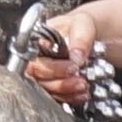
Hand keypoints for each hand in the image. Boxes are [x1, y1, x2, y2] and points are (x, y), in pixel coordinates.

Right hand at [9, 0, 121, 121]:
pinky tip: (83, 95)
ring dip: (66, 92)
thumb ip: (80, 37)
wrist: (89, 36)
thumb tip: (76, 57)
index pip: (33, 59)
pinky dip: (70, 99)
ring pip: (45, 91)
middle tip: (81, 80)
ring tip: (84, 87)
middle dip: (59, 83)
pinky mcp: (54, 87)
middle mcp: (35, 60)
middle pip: (36, 79)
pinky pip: (56, 99)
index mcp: (36, 41)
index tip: (72, 67)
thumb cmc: (81, 26)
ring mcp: (43, 76)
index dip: (51, 68)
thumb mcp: (83, 22)